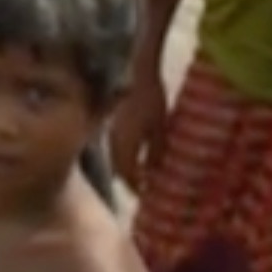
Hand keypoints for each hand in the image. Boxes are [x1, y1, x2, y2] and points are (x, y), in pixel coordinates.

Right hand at [107, 75, 168, 195]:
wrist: (137, 76)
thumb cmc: (152, 101)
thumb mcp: (160, 129)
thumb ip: (156, 152)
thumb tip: (155, 171)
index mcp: (126, 146)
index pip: (128, 174)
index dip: (136, 187)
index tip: (145, 195)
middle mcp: (115, 142)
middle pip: (118, 169)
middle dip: (129, 181)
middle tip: (141, 188)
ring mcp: (112, 132)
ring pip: (115, 159)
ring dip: (124, 169)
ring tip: (137, 175)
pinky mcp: (113, 124)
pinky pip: (115, 148)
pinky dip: (123, 157)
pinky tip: (133, 154)